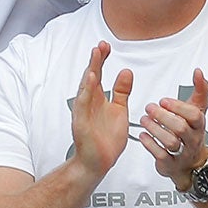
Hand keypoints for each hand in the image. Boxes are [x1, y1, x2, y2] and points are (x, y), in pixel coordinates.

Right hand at [70, 42, 134, 179]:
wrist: (99, 162)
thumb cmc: (107, 139)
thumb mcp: (119, 110)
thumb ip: (121, 92)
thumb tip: (126, 71)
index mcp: (97, 99)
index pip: (98, 74)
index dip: (101, 60)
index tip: (107, 46)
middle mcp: (89, 103)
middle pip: (91, 77)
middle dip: (96, 60)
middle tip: (101, 45)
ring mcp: (83, 112)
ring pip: (85, 87)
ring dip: (90, 70)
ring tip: (95, 55)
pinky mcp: (81, 123)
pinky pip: (83, 104)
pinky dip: (86, 91)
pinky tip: (90, 79)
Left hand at [140, 67, 207, 187]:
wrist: (191, 162)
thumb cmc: (191, 132)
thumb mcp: (198, 110)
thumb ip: (200, 90)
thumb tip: (199, 72)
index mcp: (199, 124)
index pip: (194, 115)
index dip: (178, 107)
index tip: (163, 100)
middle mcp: (192, 139)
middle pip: (181, 128)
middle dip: (163, 117)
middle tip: (149, 108)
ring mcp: (182, 153)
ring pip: (171, 142)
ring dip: (155, 129)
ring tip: (144, 120)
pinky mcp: (171, 164)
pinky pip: (161, 156)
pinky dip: (150, 144)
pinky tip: (142, 135)